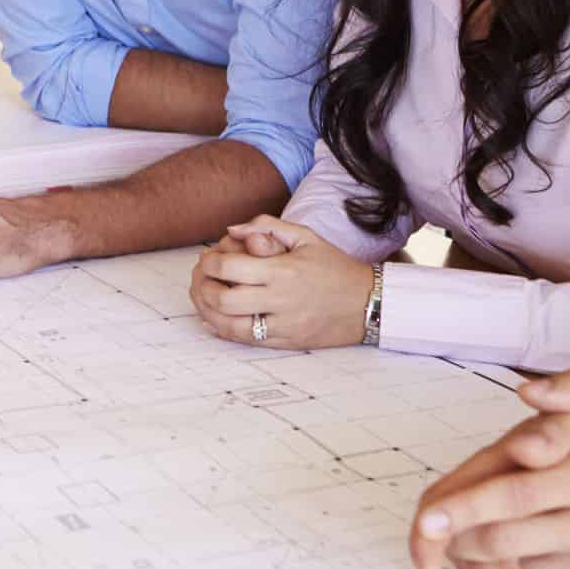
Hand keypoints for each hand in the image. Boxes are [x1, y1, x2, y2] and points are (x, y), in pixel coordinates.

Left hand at [189, 216, 372, 347]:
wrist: (368, 303)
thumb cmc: (335, 266)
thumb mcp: (306, 237)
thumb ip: (267, 226)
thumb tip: (232, 229)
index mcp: (283, 270)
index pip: (230, 268)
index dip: (209, 263)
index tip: (207, 258)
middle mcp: (281, 300)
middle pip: (223, 300)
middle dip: (202, 288)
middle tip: (200, 278)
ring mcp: (283, 325)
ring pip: (230, 326)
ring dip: (208, 312)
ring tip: (203, 298)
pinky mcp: (286, 342)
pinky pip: (247, 341)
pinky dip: (224, 331)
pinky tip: (213, 319)